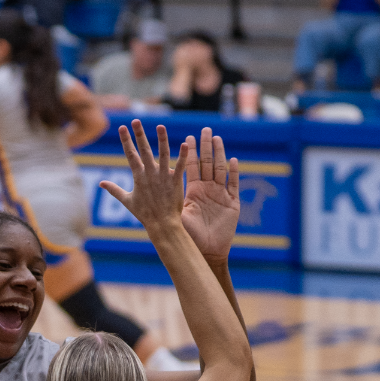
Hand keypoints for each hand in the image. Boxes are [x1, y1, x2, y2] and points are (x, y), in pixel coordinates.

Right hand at [99, 120, 185, 231]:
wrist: (161, 224)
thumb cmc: (145, 214)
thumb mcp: (127, 201)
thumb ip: (114, 190)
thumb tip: (101, 183)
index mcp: (138, 176)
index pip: (130, 154)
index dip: (126, 140)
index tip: (122, 128)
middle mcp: (149, 174)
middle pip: (144, 150)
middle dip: (139, 135)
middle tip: (136, 120)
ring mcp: (163, 177)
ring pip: (163, 154)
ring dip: (162, 140)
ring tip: (160, 126)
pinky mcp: (175, 181)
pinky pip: (180, 166)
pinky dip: (183, 155)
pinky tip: (187, 144)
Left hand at [180, 126, 240, 262]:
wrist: (206, 251)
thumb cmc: (190, 236)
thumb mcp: (177, 215)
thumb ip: (167, 202)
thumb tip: (146, 192)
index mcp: (193, 191)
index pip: (191, 167)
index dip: (190, 153)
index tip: (188, 138)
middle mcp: (207, 189)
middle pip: (207, 163)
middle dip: (206, 147)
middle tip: (205, 130)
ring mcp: (220, 194)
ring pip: (221, 170)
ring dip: (220, 154)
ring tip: (217, 139)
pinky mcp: (232, 203)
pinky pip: (234, 185)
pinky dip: (233, 173)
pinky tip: (232, 160)